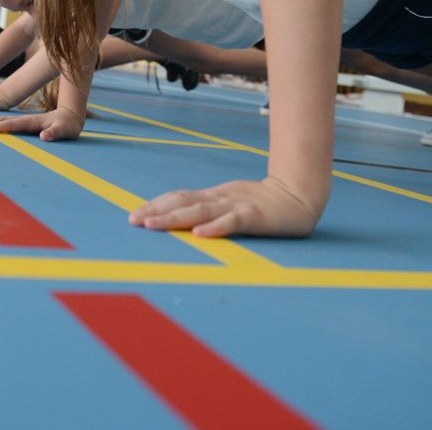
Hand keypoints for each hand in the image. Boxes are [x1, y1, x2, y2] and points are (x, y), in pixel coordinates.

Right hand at [0, 108, 82, 141]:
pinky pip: (4, 123)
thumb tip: (43, 136)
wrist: (70, 117)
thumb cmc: (67, 126)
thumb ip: (54, 133)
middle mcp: (24, 120)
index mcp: (31, 121)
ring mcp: (22, 121)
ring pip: (0, 120)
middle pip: (1, 120)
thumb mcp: (63, 130)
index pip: (12, 124)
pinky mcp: (23, 124)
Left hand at [128, 176, 318, 237]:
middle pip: (182, 202)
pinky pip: (231, 222)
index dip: (156, 204)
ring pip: (199, 211)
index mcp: (213, 196)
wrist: (298, 196)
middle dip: (156, 211)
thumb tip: (181, 219)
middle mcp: (219, 198)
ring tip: (152, 226)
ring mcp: (236, 206)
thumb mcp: (231, 203)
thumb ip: (209, 209)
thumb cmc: (262, 203)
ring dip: (173, 219)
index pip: (178, 197)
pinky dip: (214, 228)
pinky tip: (198, 235)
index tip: (135, 213)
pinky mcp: (253, 216)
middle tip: (133, 220)